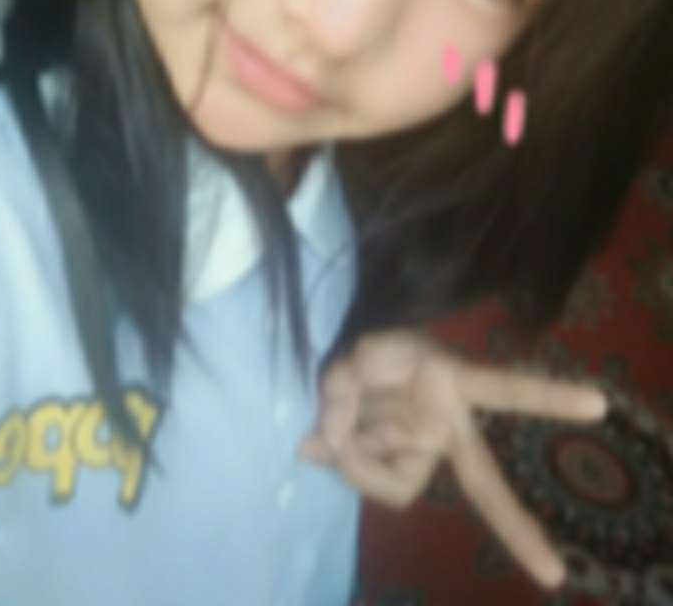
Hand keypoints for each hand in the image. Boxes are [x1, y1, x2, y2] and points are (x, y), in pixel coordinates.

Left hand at [298, 328, 607, 589]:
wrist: (360, 367)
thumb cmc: (380, 351)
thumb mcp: (358, 350)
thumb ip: (344, 387)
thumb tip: (332, 441)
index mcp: (454, 383)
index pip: (504, 387)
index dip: (548, 395)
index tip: (599, 405)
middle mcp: (448, 427)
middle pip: (484, 482)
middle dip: (518, 527)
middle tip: (554, 576)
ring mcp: (426, 453)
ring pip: (393, 480)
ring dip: (354, 454)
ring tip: (336, 415)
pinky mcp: (403, 468)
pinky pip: (371, 481)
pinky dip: (344, 461)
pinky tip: (328, 439)